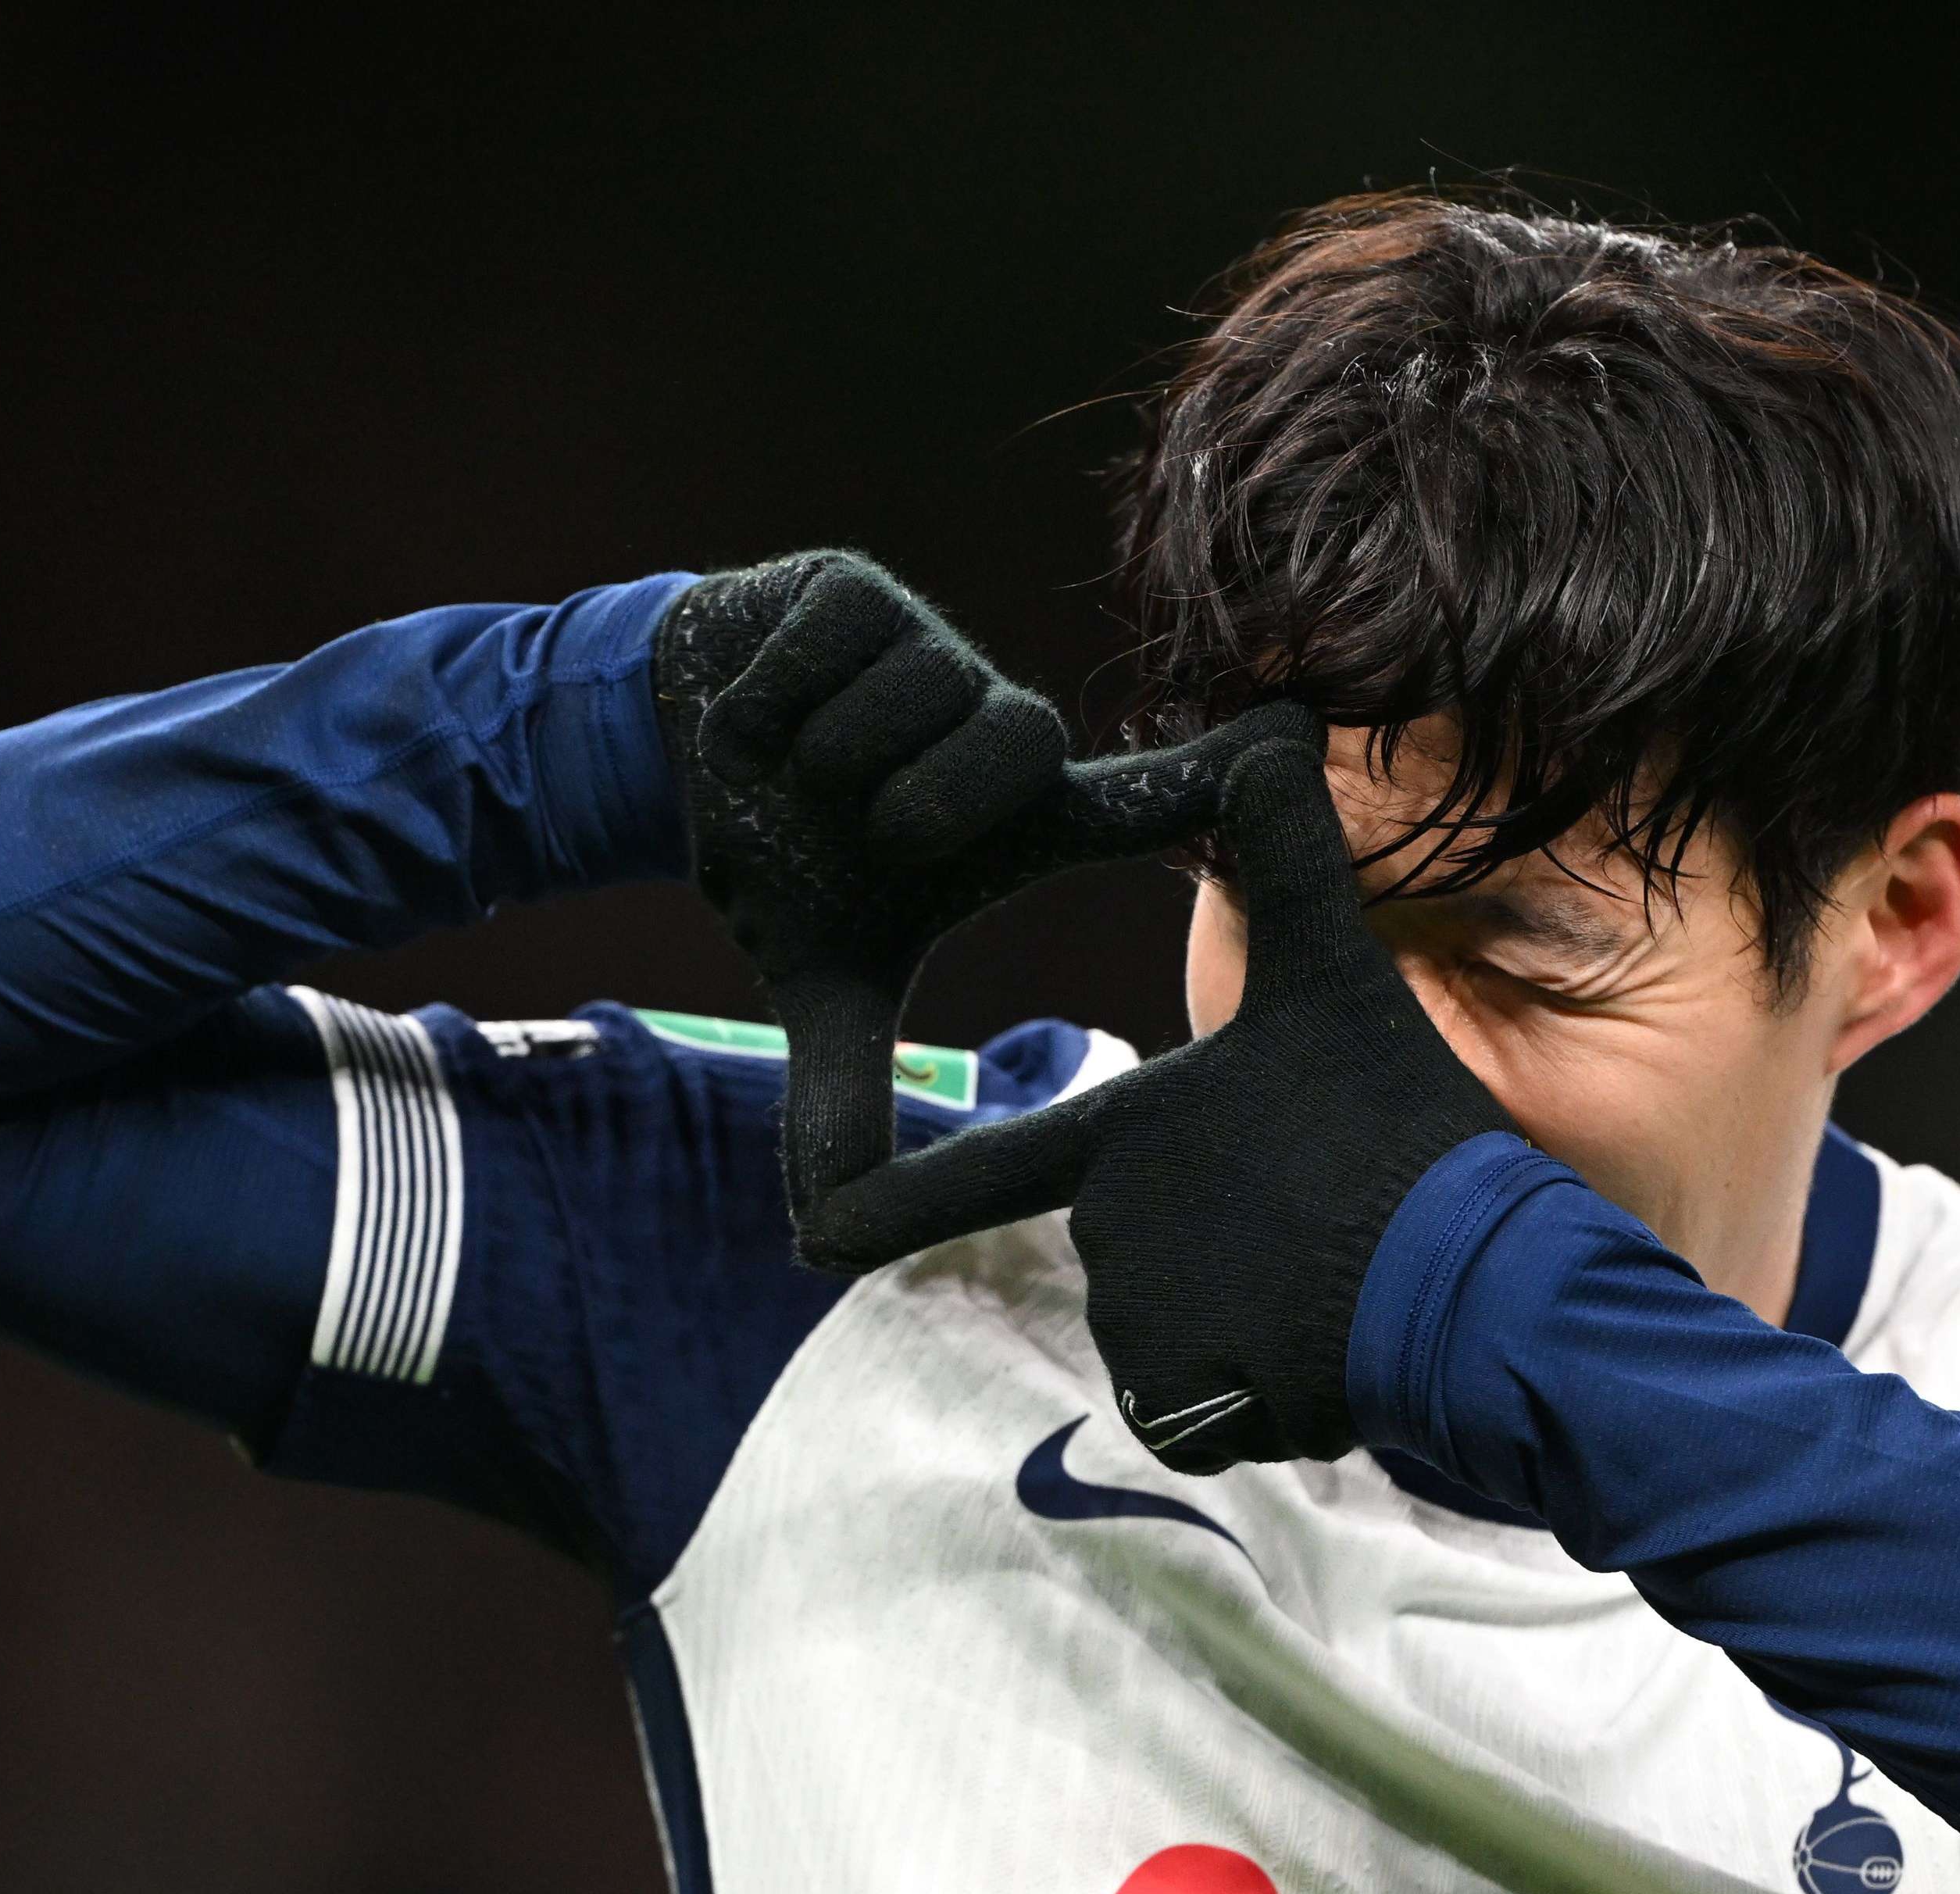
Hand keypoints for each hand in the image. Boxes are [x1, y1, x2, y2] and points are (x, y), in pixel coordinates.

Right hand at [655, 552, 1256, 1228]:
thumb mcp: (820, 977)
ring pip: (910, 695)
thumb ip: (840, 1090)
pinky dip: (769, 702)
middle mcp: (995, 725)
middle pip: (1012, 745)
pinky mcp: (859, 590)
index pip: (1136, 801)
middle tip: (865, 833)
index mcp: (1014, 815)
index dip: (1202, 785)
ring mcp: (934, 647)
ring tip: (797, 776)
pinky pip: (830, 645)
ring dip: (826, 755)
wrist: (674, 747)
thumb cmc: (787, 855)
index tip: (1285, 752)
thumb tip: (821, 1237)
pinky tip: (752, 724)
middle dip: (918, 804)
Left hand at [800, 721, 1518, 1468]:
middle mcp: (1106, 1233)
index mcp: (1124, 1136)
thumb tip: (1277, 724)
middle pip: (1139, 1246)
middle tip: (1315, 1225)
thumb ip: (1287, 858)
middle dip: (1221, 1248)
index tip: (813, 1230)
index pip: (987, 1168)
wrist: (1469, 1286)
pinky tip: (1322, 1356)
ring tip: (1327, 1287)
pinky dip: (1255, 1396)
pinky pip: (1198, 1406)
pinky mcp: (1185, 1406)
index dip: (886, 1204)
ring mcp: (1138, 1326)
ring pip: (1172, 1329)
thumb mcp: (1341, 977)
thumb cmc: (1398, 1126)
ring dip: (1241, 1323)